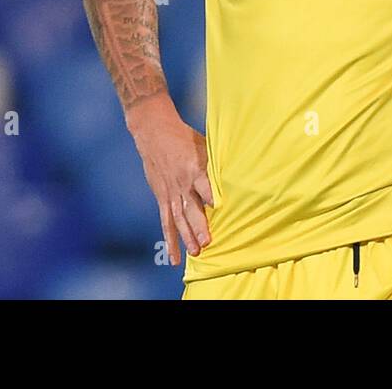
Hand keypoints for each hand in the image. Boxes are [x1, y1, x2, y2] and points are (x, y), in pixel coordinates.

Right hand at [127, 95, 215, 265]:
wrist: (153, 133)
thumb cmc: (184, 137)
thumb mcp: (202, 144)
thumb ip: (214, 163)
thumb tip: (238, 173)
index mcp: (193, 167)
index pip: (203, 183)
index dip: (209, 194)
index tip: (218, 206)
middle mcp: (181, 183)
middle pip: (190, 207)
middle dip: (198, 225)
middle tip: (207, 241)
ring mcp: (170, 192)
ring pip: (178, 218)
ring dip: (186, 236)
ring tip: (195, 252)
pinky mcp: (162, 197)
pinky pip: (166, 221)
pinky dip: (170, 240)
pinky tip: (174, 258)